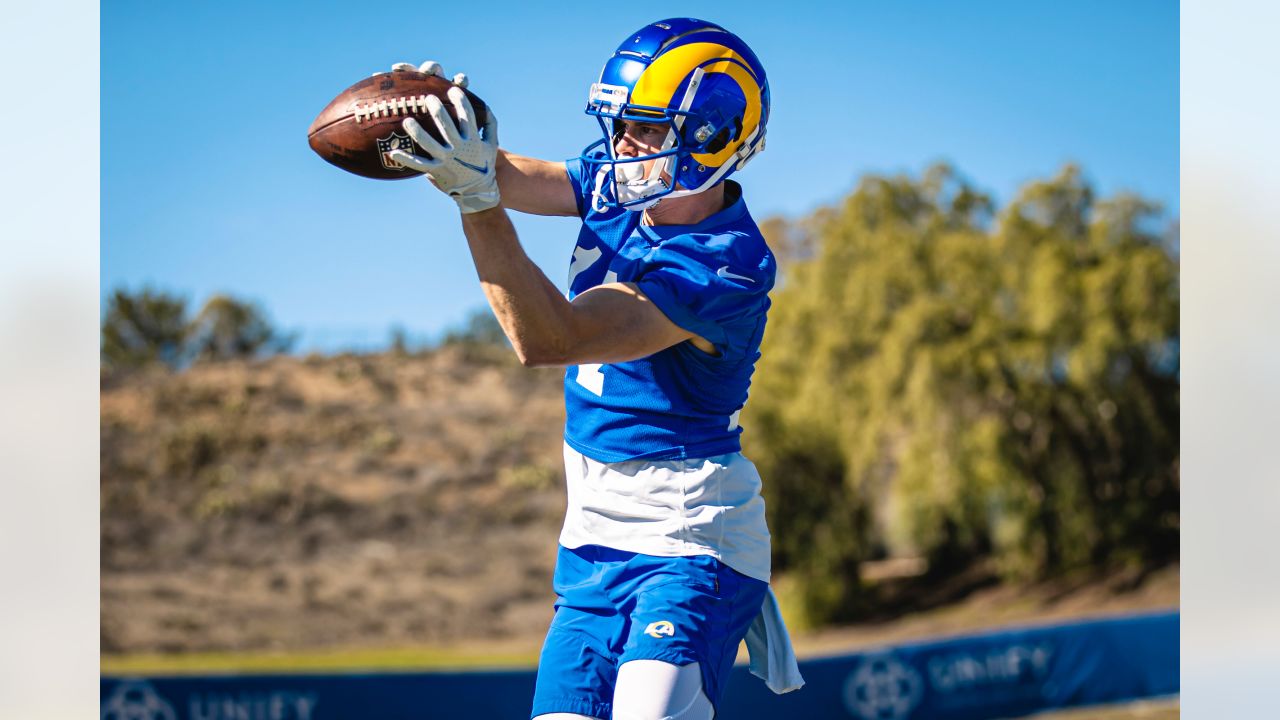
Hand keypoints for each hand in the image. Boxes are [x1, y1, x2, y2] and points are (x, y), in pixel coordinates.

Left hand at [383, 61, 499, 213]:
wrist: (478, 191)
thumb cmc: (483, 164)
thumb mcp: (492, 145)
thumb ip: (491, 125)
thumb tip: (486, 106)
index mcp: (472, 139)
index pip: (467, 115)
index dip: (460, 100)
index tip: (452, 89)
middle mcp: (459, 148)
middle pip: (446, 125)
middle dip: (436, 109)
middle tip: (428, 98)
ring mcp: (446, 159)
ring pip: (429, 143)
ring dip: (417, 131)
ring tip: (408, 120)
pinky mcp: (436, 170)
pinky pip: (419, 164)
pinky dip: (406, 158)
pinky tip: (393, 152)